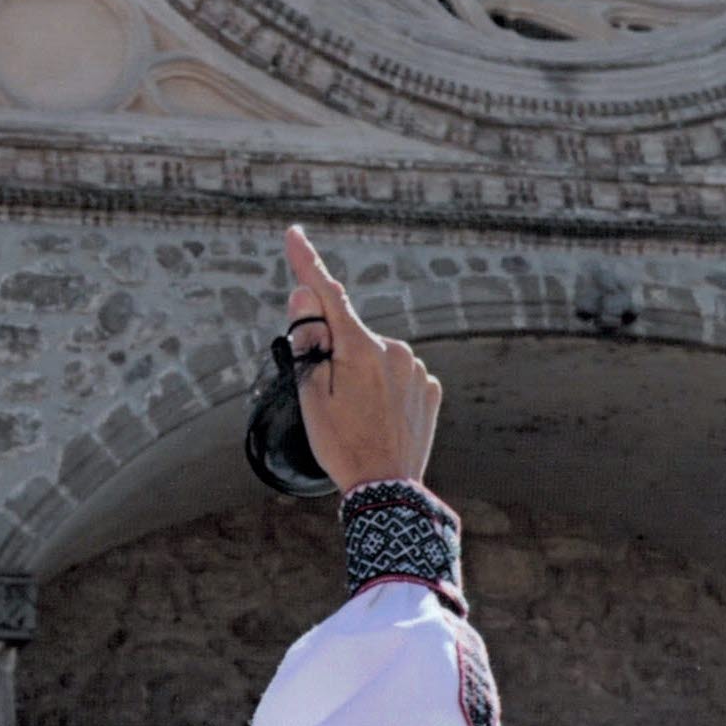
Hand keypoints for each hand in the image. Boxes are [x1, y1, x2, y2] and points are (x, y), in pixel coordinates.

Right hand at [282, 225, 440, 490]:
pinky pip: (398, 376)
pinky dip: (383, 388)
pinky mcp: (431, 390)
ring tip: (357, 417)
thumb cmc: (341, 444)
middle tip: (327, 400)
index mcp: (361, 348)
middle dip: (333, 352)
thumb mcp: (310, 394)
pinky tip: (379, 419)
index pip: (328, 294)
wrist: (388, 490)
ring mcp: (417, 370)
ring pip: (375, 357)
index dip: (307, 263)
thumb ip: (308, 342)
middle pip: (350, 334)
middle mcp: (394, 349)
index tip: (294, 234)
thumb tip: (306, 297)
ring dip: (360, 373)